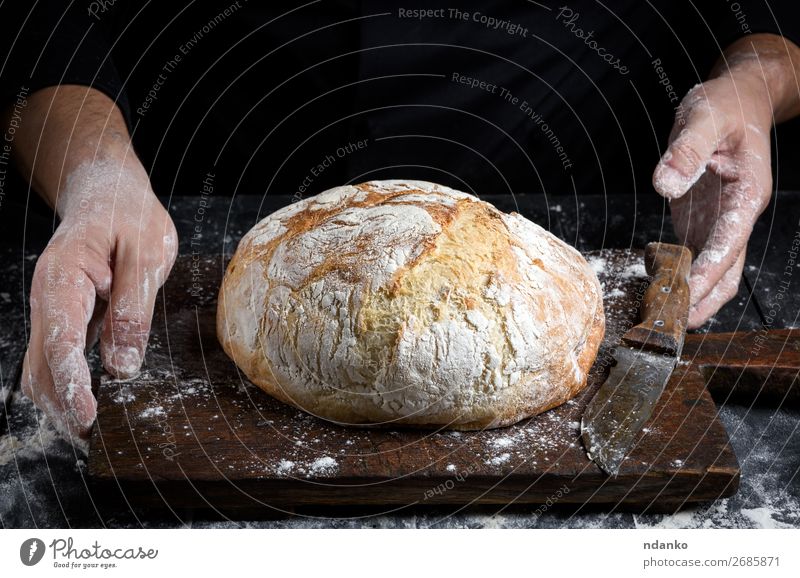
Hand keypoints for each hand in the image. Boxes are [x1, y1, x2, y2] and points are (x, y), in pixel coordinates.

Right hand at [20, 158, 177, 448]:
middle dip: (63, 405)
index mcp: (63, 279)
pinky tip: (89, 406)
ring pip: (42, 369)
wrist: (108, 192)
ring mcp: (52, 311)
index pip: (61, 342)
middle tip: (96, 438)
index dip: (73, 385)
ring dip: (61, 403)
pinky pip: (56, 359)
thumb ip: (133, 308)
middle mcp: (48, 300)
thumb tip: (122, 366)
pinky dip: (67, 387)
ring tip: (93, 434)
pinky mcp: (64, 318)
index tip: (89, 417)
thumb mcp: (145, 254)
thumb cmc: (128, 215)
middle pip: (41, 365)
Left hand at [652, 73, 772, 328]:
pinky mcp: (705, 220)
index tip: (688, 294)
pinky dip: (683, 278)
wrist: (738, 100)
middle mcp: (739, 214)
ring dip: (696, 297)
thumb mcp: (705, 114)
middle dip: (705, 299)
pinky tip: (661, 292)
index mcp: (748, 193)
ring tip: (666, 321)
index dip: (709, 270)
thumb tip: (666, 184)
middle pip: (729, 270)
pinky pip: (698, 257)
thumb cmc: (727, 105)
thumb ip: (686, 148)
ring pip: (717, 271)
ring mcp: (723, 221)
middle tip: (673, 325)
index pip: (731, 241)